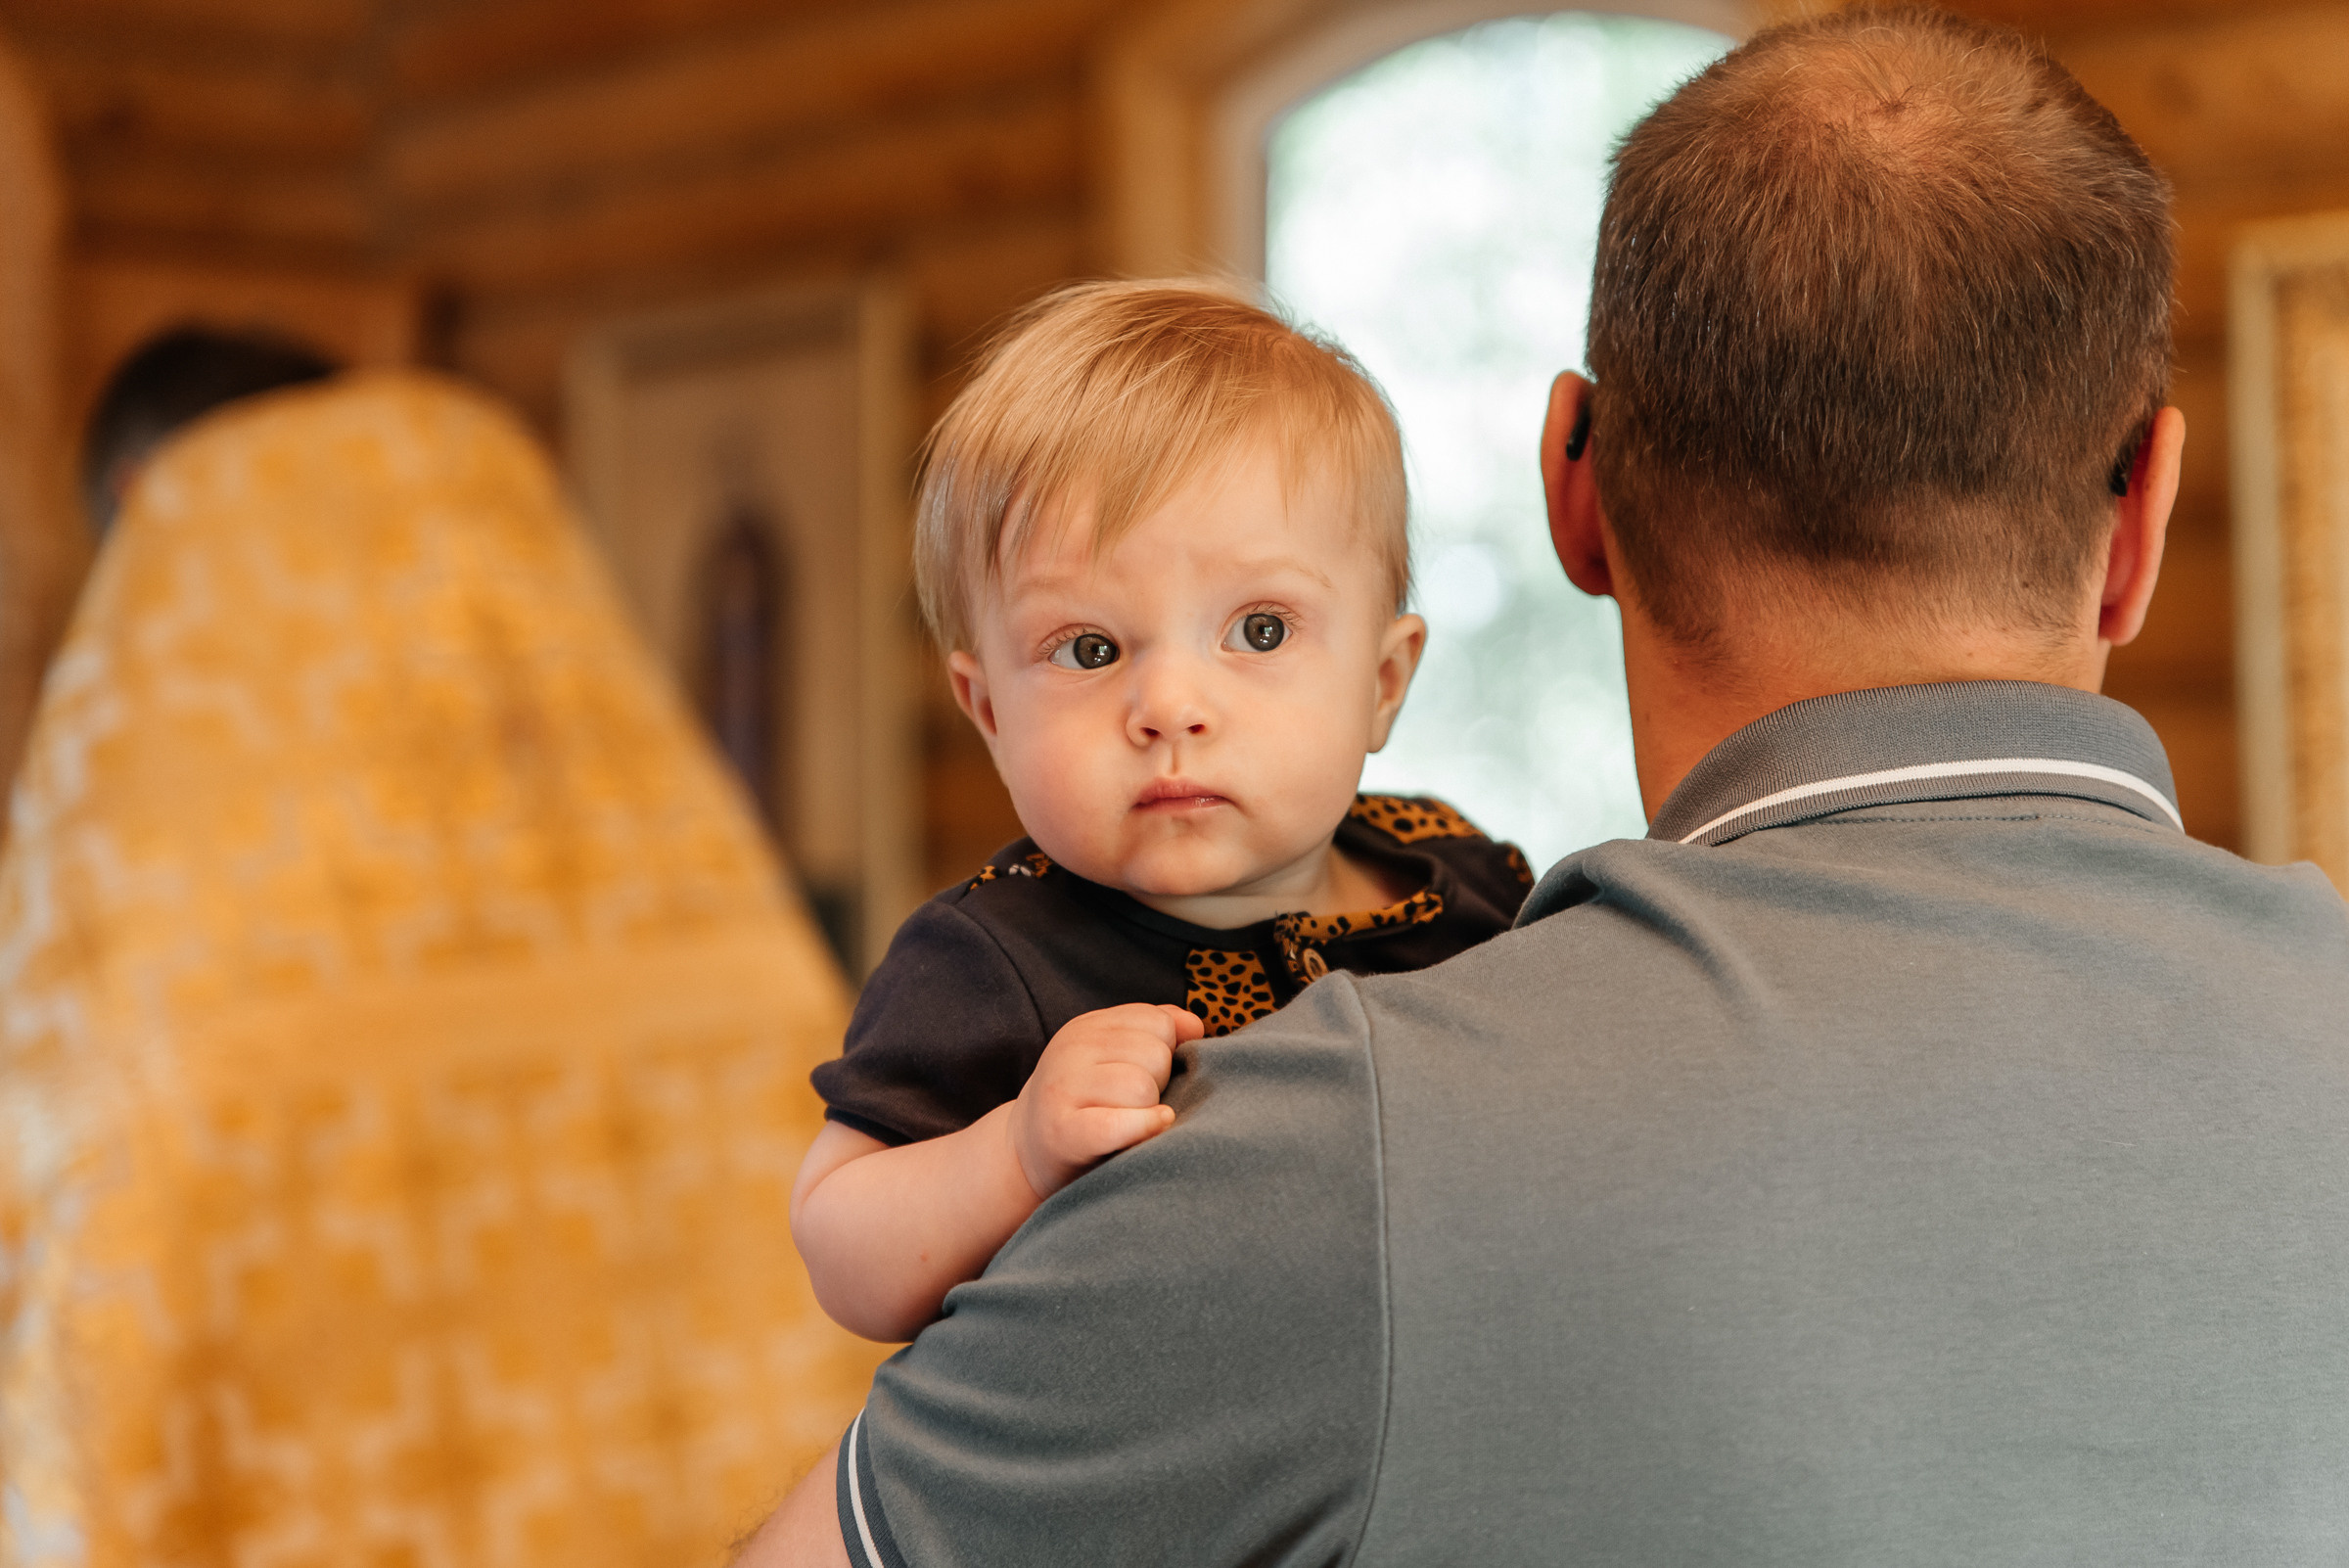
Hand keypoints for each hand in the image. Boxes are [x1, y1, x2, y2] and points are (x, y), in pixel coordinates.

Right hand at [1010, 1004, 1201, 1199]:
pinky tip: (1150, 1131)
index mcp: (1088, 1027)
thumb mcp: (1112, 1059)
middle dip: (1160, 1084)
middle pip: (1156, 1055)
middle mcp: (1072, 1049)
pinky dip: (1143, 1129)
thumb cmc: (1086, 1107)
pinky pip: (1119, 1125)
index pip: (1160, 1022)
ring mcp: (1063, 1088)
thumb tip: (1196, 1026)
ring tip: (1130, 1123)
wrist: (1023, 1155)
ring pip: (1143, 1088)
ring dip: (1149, 1111)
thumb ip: (1156, 1032)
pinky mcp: (1063, 1131)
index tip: (1149, 1077)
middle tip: (1136, 1106)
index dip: (1168, 1053)